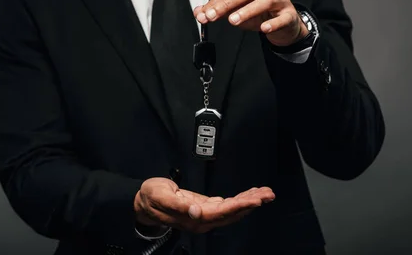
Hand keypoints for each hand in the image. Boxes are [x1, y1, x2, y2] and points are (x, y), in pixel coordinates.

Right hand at [134, 177, 274, 233]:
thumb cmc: (150, 197)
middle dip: (251, 203)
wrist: (143, 201)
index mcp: (194, 218)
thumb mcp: (160, 197)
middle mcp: (202, 219)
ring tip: (265, 193)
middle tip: (268, 194)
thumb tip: (196, 211)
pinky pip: (227, 205)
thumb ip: (178, 205)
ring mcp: (205, 215)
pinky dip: (240, 199)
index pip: (223, 212)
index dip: (240, 206)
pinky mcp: (205, 207)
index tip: (255, 199)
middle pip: (232, 212)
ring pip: (232, 210)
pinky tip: (250, 194)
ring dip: (249, 201)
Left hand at [194, 0, 307, 46]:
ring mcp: (281, 0)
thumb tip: (199, 12)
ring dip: (247, 11)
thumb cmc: (261, 14)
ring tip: (233, 20)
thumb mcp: (238, 10)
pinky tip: (263, 28)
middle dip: (226, 4)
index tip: (204, 13)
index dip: (216, 1)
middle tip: (213, 15)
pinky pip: (282, 18)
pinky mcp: (290, 15)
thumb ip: (219, 10)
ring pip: (265, 2)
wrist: (285, 24)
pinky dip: (273, 23)